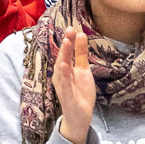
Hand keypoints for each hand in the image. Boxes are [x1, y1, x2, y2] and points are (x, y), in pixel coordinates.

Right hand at [52, 26, 97, 143]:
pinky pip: (65, 86)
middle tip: (69, 32)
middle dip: (66, 46)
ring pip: (62, 71)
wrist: (80, 116)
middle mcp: (61, 77)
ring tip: (66, 44)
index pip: (66, 53)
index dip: (69, 41)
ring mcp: (63, 87)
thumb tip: (81, 34)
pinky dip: (65, 76)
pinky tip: (65, 67)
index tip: (71, 28)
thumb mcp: (83, 70)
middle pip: (63, 59)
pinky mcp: (67, 97)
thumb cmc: (79, 92)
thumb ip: (81, 53)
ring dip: (63, 57)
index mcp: (65, 69)